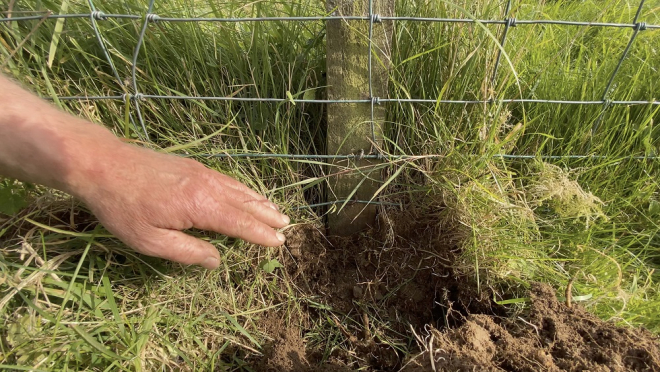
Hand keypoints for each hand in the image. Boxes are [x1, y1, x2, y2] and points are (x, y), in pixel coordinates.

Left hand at [72, 142, 288, 269]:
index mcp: (200, 206)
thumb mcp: (149, 240)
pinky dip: (243, 188)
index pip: (239, 223)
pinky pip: (227, 179)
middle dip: (267, 216)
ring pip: (239, 188)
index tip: (279, 242)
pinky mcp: (192, 165)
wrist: (103, 163)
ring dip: (259, 201)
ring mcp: (201, 172)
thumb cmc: (122, 207)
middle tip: (288, 225)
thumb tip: (216, 260)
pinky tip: (247, 193)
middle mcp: (207, 185)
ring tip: (276, 210)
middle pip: (245, 203)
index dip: (260, 234)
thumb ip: (186, 252)